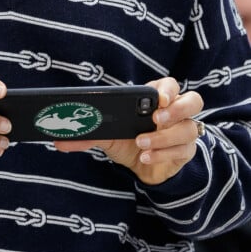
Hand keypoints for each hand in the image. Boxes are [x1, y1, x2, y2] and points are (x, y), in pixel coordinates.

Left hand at [52, 77, 204, 184]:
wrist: (142, 166)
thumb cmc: (128, 140)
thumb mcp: (107, 134)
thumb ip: (86, 134)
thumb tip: (57, 140)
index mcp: (157, 98)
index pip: (170, 85)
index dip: (167, 90)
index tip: (156, 98)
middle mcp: (175, 112)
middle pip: (193, 100)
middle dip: (177, 109)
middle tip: (157, 117)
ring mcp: (184, 131)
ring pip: (188, 129)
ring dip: (164, 137)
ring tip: (142, 143)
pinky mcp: (186, 151)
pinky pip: (184, 151)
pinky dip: (163, 154)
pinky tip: (146, 157)